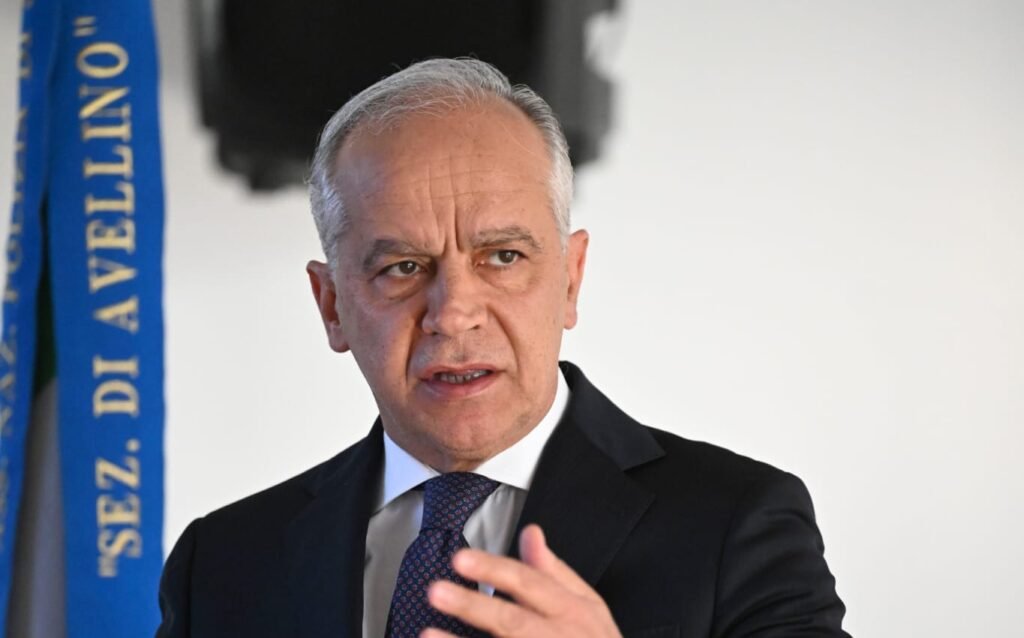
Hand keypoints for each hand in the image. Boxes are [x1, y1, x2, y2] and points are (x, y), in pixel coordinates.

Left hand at [421, 524, 622, 637]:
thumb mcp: (588, 604)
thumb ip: (555, 570)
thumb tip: (530, 532)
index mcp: (572, 611)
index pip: (529, 583)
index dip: (494, 570)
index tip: (460, 559)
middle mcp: (558, 637)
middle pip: (512, 622)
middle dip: (473, 607)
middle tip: (436, 591)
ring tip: (427, 634)